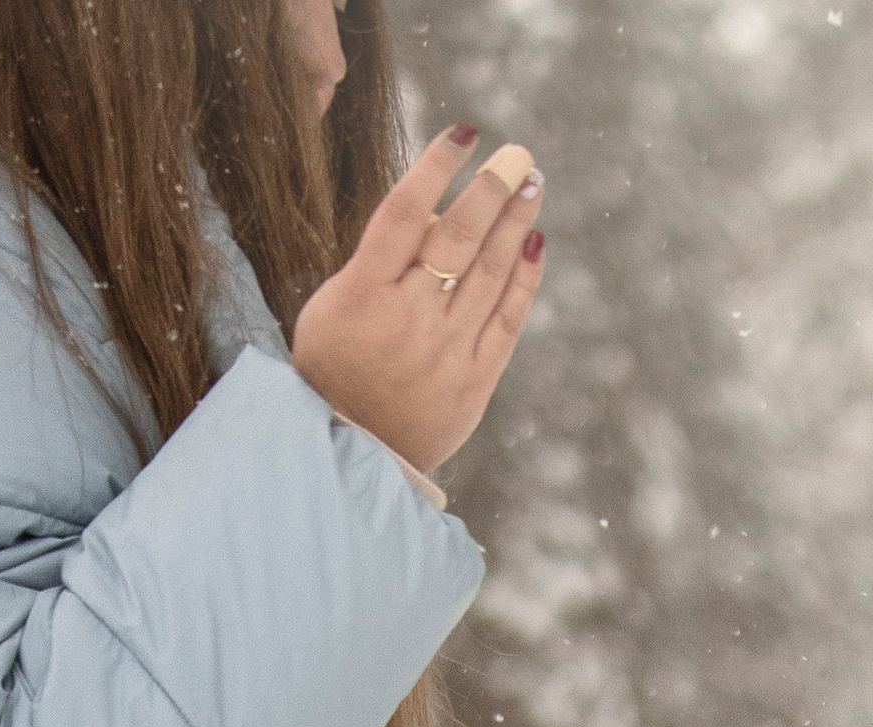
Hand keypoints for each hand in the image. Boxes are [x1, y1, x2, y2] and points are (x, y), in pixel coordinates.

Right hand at [291, 127, 547, 473]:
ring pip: (487, 273)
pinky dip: (524, 279)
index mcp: (364, 290)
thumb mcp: (336, 304)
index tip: (464, 132)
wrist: (355, 449)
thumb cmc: (338, 364)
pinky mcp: (474, 380)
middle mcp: (408, 316)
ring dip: (515, 224)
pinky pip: (506, 320)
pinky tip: (536, 244)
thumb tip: (431, 213)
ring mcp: (445, 349)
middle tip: (519, 154)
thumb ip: (380, 260)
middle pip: (455, 237)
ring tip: (533, 184)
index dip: (436, 166)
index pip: (403, 211)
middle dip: (492, 189)